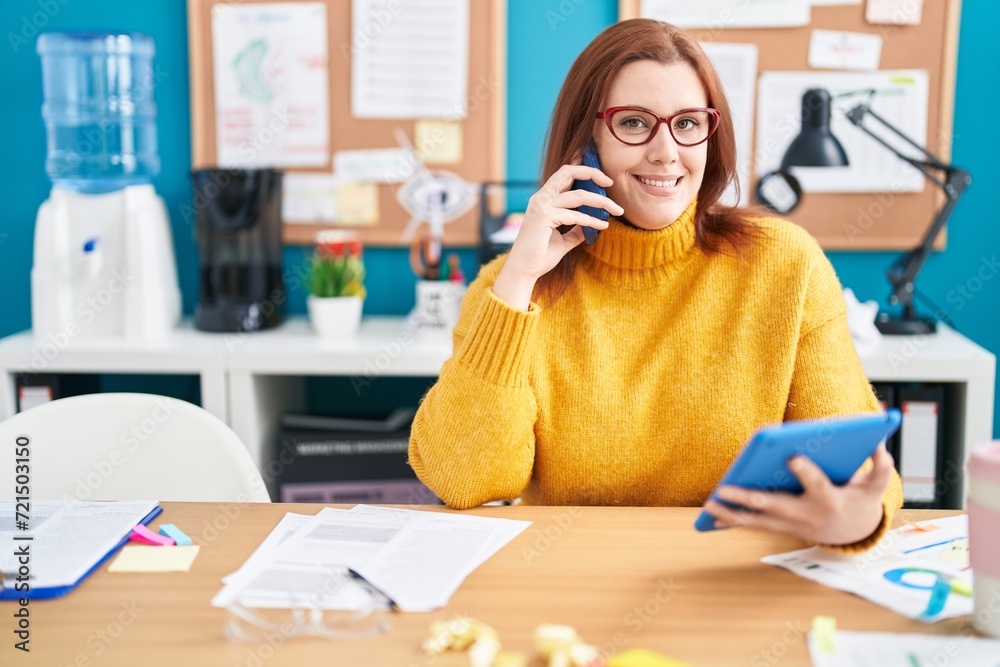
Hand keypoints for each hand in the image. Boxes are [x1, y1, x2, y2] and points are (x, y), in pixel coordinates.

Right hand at [493, 164, 622, 309]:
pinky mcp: (544, 217)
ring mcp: (542, 206)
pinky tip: (603, 226)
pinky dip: (592, 220)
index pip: (564, 175)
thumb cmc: (540, 256)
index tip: (603, 181)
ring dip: (601, 202)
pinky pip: (576, 215)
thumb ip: (575, 230)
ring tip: (617, 210)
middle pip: (568, 172)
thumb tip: (591, 225)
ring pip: (579, 195)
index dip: (584, 171)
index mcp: (543, 200)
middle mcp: (541, 198)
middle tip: (610, 182)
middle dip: (592, 173)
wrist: (523, 271)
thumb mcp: (563, 240)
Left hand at [701, 445, 895, 544]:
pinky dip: (734, 522)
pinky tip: (712, 516)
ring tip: (710, 503)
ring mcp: (792, 526)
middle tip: (724, 488)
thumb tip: (880, 445)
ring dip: (732, 513)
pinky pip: (754, 526)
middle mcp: (807, 516)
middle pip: (775, 506)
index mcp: (829, 500)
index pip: (817, 485)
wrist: (854, 533)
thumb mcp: (873, 486)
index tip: (792, 456)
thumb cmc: (860, 501)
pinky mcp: (781, 529)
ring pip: (758, 521)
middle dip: (749, 497)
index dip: (806, 472)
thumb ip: (879, 468)